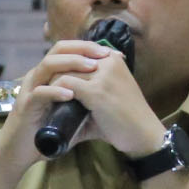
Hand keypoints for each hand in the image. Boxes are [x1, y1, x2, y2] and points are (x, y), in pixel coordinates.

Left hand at [31, 39, 165, 156]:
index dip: (65, 65)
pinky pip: (64, 83)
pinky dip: (54, 92)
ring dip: (51, 83)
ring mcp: (102, 75)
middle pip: (70, 59)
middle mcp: (108, 61)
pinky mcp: (95, 91)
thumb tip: (70, 89)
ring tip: (46, 97)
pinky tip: (50, 102)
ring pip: (64, 70)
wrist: (143, 135)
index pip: (79, 53)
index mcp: (112, 58)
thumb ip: (93, 86)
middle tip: (45, 89)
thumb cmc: (127, 117)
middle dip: (55, 73)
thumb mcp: (111, 93)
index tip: (54, 79)